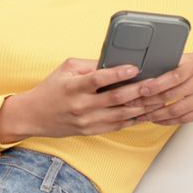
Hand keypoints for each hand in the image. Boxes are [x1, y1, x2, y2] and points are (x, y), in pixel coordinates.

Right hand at [0, 58, 152, 142]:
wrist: (34, 116)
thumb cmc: (51, 88)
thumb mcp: (66, 69)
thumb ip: (89, 65)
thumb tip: (115, 61)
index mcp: (74, 87)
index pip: (98, 79)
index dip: (117, 73)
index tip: (134, 67)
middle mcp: (81, 106)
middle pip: (116, 99)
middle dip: (139, 90)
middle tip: (157, 83)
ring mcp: (87, 121)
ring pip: (121, 115)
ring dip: (142, 106)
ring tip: (159, 98)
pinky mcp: (91, 131)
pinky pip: (117, 126)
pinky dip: (134, 119)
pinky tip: (147, 112)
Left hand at [130, 48, 192, 125]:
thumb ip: (181, 64)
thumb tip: (155, 70)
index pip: (170, 77)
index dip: (152, 85)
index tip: (137, 89)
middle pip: (169, 96)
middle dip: (148, 102)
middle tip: (132, 105)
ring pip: (175, 110)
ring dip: (156, 115)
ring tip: (141, 115)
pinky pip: (186, 118)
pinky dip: (170, 121)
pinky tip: (159, 120)